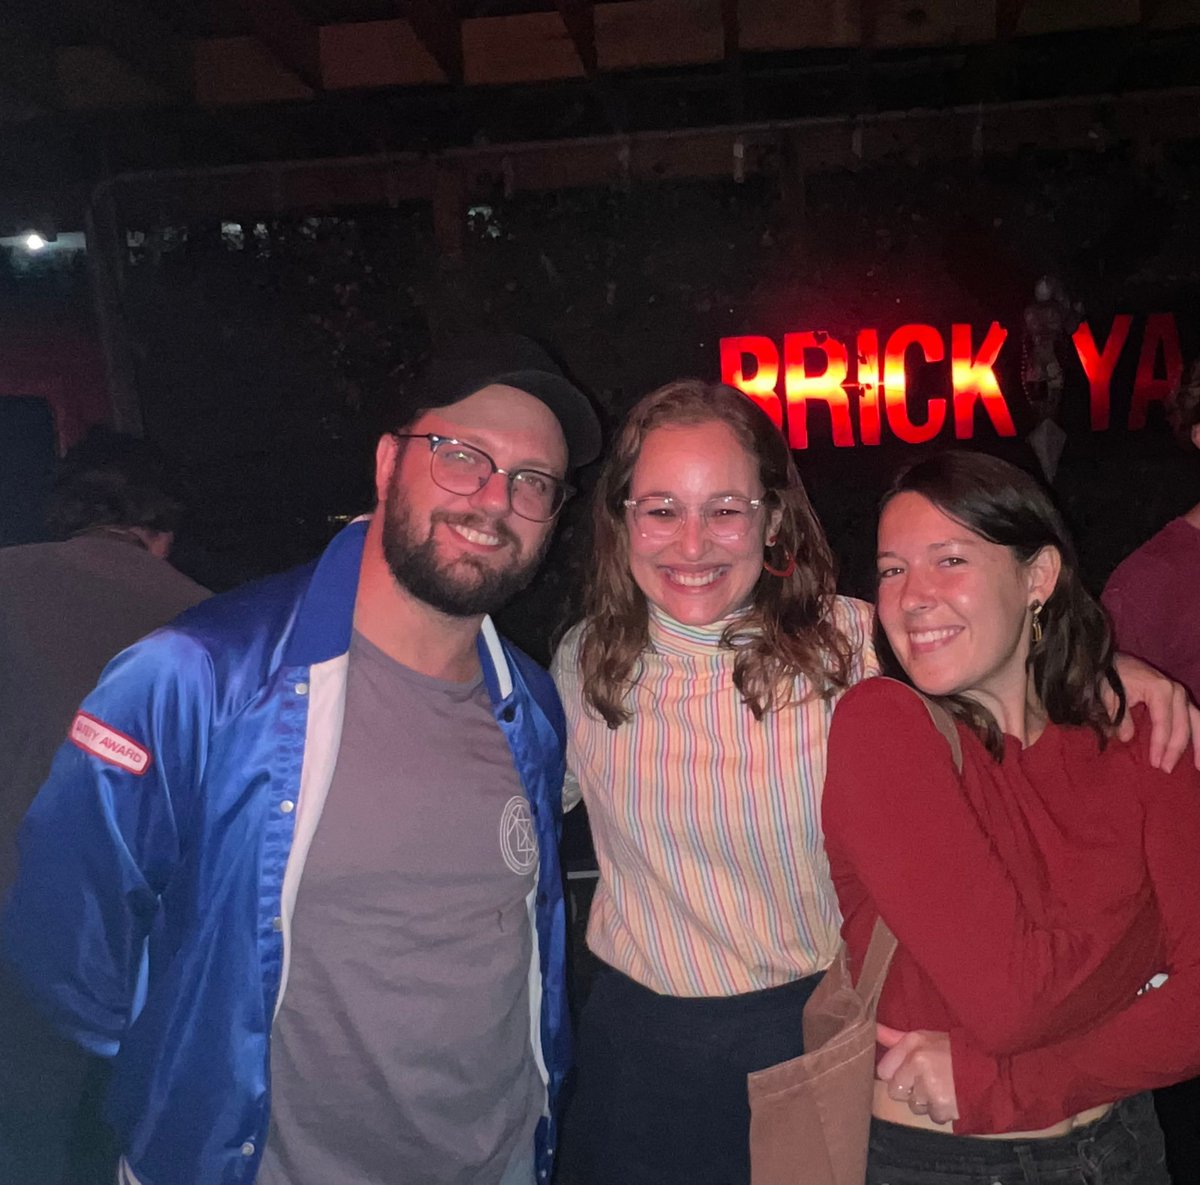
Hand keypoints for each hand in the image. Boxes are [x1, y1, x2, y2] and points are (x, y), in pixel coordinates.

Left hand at [876, 1023, 958, 1125]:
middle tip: (928, 1081)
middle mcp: (918, 1062)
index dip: (895, 1074)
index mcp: (913, 1043)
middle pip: (896, 1091)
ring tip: (943, 1088)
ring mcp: (930, 1086)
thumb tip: (872, 1029)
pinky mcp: (943, 1106)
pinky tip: (951, 1098)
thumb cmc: (954, 1051)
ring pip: (914, 1106)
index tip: (908, 1073)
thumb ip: (895, 1038)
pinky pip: (932, 1116)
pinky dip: (941, 1111)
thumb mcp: (925, 1038)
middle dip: (909, 1090)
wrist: (991, 1068)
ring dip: (926, 1102)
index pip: (883, 1071)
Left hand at [1109, 654, 1199, 772]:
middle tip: (1166, 769)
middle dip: (1175, 750)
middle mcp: (1176, 691)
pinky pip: (1196, 717)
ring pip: (1197, 721)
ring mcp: (1180, 694)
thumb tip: (1127, 739)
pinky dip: (1199, 733)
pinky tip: (1199, 751)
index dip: (1160, 745)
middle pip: (1183, 726)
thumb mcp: (1109, 696)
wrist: (1111, 661)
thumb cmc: (1109, 677)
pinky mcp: (1180, 697)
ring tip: (1199, 767)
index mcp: (1160, 690)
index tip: (1155, 763)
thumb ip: (1119, 718)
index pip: (1164, 724)